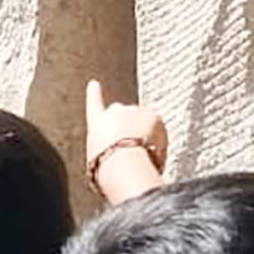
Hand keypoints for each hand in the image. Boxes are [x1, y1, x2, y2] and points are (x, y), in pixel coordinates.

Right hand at [85, 77, 166, 203]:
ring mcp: (136, 111)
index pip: (94, 103)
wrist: (122, 166)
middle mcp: (115, 110)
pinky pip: (159, 130)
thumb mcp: (96, 158)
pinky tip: (154, 157)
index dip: (94, 93)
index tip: (94, 84)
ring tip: (142, 158)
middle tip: (133, 151)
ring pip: (145, 123)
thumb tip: (113, 153)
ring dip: (146, 135)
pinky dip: (159, 141)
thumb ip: (105, 149)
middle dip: (131, 128)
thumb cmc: (107, 169)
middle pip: (126, 115)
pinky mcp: (154, 117)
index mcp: (97, 121)